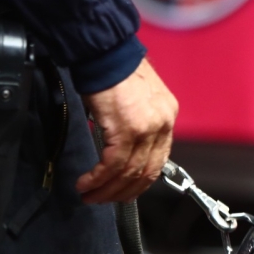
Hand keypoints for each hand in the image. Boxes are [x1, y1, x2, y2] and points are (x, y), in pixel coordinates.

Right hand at [75, 58, 177, 202]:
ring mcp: (148, 128)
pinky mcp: (128, 130)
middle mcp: (163, 124)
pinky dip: (98, 178)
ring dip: (107, 189)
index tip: (123, 192)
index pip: (159, 159)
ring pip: (129, 172)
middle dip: (122, 191)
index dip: (140, 181)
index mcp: (167, 117)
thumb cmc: (115, 73)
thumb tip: (123, 150)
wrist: (107, 54)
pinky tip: (86, 183)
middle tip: (102, 200)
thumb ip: (137, 125)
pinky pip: (114, 164)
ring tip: (89, 195)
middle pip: (146, 171)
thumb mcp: (136, 101)